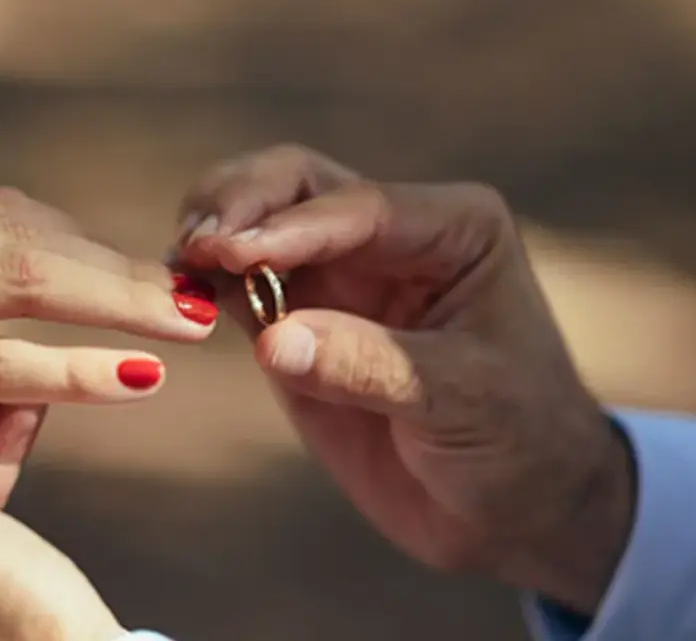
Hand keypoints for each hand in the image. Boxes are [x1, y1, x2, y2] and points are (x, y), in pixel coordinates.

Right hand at [0, 187, 218, 538]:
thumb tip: (30, 263)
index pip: (0, 208)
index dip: (83, 239)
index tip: (142, 269)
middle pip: (23, 233)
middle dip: (118, 266)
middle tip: (194, 292)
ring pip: (20, 280)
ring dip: (118, 302)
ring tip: (188, 324)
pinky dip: (76, 367)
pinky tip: (136, 378)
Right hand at [173, 145, 633, 612]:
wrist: (516, 509)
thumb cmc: (519, 442)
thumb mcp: (461, 401)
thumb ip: (367, 366)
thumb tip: (274, 340)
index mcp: (452, 228)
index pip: (356, 208)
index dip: (289, 227)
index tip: (232, 251)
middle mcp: (389, 236)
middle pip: (295, 185)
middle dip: (239, 203)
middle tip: (195, 243)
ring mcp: (339, 276)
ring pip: (257, 223)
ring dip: (212, 234)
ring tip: (177, 265)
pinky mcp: (298, 322)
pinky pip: (239, 287)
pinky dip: (203, 284)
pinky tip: (177, 296)